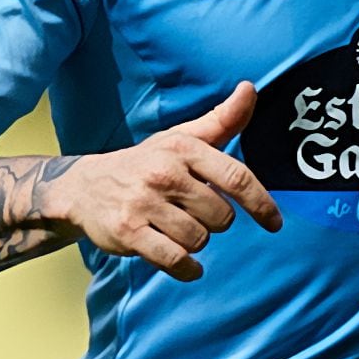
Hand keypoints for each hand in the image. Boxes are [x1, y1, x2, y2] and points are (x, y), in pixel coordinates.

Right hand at [50, 83, 278, 279]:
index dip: (261, 203)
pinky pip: (176, 260)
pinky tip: (184, 263)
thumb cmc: (146, 163)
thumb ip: (222, 120)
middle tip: (191, 212)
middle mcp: (163, 173)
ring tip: (174, 228)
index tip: (274, 223)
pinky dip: (187, 268)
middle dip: (214, 222)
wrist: (84, 187)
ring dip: (194, 241)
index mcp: (182, 148)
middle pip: (221, 217)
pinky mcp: (128, 232)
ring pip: (199, 239)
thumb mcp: (181, 139)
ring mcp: (144, 203)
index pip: (236, 177)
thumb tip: (251, 89)